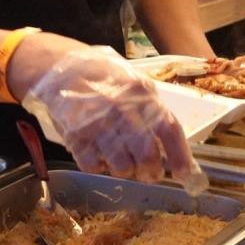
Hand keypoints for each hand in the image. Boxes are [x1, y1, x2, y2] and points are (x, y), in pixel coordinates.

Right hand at [21, 45, 207, 192]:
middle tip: (148, 173)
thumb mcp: (134, 83)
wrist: (59, 68)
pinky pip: (94, 167)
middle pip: (147, 156)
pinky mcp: (76, 136)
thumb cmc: (102, 78)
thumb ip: (152, 111)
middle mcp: (122, 110)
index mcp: (142, 94)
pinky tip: (97, 154)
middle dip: (150, 172)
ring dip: (124, 170)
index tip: (185, 176)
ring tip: (119, 159)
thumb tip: (171, 148)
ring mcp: (98, 124)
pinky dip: (98, 167)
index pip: (170, 129)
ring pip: (121, 167)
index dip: (181, 157)